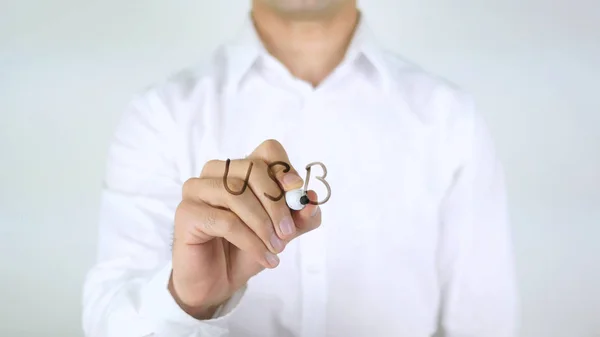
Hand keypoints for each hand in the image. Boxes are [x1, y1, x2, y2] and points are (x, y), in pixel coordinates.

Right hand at [169, 139, 321, 318]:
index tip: (297, 192)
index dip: (285, 168)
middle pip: (253, 168)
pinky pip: (225, 220)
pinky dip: (251, 241)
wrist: (217, 281)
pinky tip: (265, 258)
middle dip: (277, 203)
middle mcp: (216, 172)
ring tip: (276, 249)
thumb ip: (299, 217)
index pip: (268, 150)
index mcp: (241, 169)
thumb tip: (312, 201)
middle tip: (288, 233)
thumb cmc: (246, 249)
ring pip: (237, 193)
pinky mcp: (186, 212)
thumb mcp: (280, 233)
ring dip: (263, 225)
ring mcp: (197, 189)